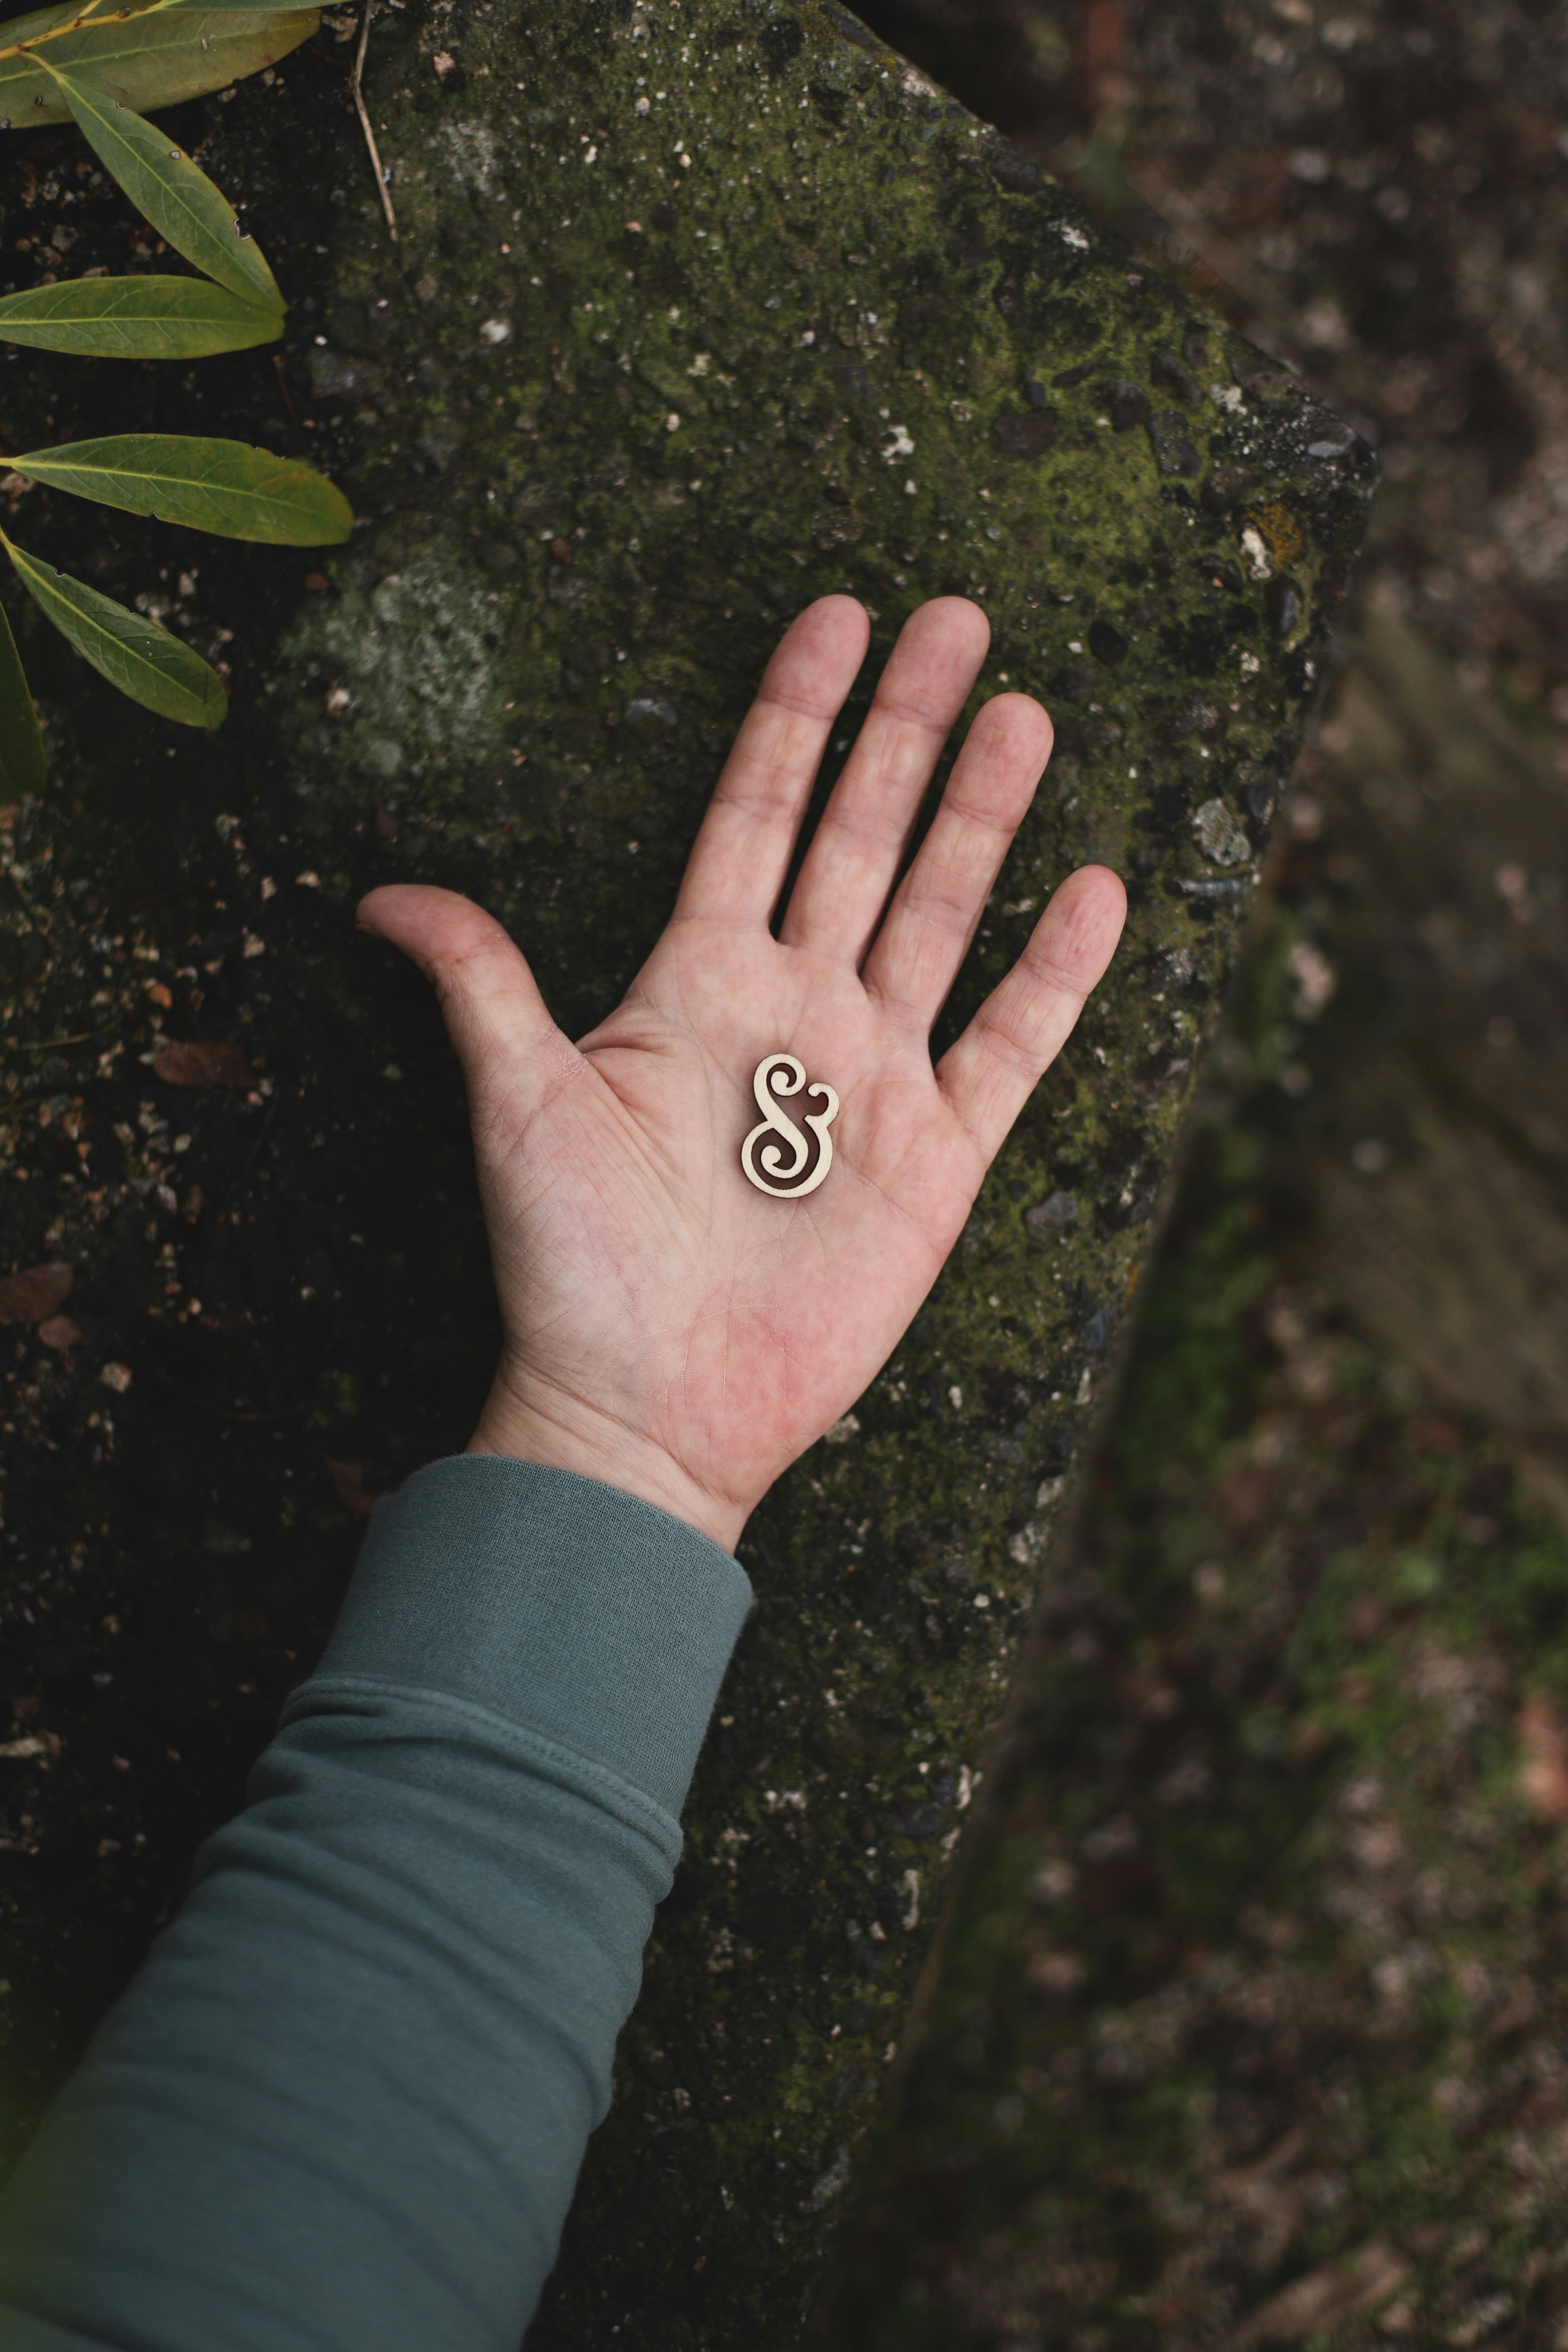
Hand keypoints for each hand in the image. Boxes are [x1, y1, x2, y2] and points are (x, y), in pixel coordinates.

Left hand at [358, 596, 1125, 1552]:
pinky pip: (1010, 1047)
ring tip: (1023, 714)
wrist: (646, 1407)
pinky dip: (1054, 976)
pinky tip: (1096, 890)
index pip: (756, 815)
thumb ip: (482, 988)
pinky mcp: (937, 1160)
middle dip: (908, 730)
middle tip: (959, 617)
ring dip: (984, 819)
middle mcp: (794, 1011)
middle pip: (863, 840)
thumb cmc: (570, 1268)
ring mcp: (873, 1080)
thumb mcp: (518, 1108)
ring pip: (942, 918)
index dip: (795, 716)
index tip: (836, 615)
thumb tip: (382, 894)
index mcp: (699, 982)